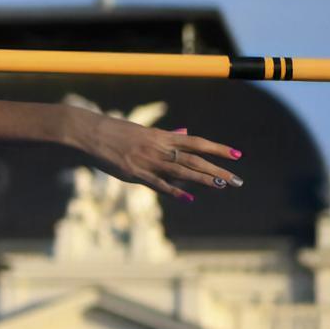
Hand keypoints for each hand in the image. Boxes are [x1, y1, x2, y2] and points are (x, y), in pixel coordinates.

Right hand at [76, 111, 243, 201]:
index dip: (218, 148)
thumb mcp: (144, 130)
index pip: (197, 142)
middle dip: (218, 169)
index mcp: (162, 136)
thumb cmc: (116, 131)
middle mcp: (159, 148)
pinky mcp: (134, 173)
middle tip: (238, 180)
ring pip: (181, 171)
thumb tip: (185, 131)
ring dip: (203, 179)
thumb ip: (166, 135)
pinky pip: (158, 183)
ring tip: (223, 185)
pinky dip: (174, 191)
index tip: (238, 155)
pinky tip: (189, 197)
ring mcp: (148, 161)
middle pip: (195, 159)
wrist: (91, 132)